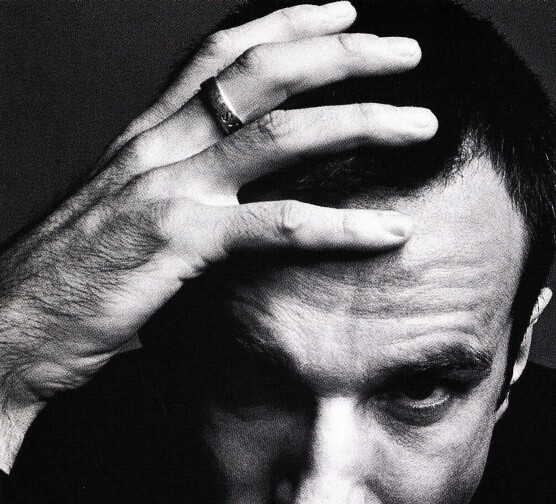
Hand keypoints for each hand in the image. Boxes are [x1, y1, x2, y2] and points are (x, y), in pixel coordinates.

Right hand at [0, 1, 435, 468]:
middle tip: (407, 49)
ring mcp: (170, 188)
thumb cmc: (71, 289)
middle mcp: (158, 145)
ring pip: (280, 130)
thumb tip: (225, 220)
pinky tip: (391, 230)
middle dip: (341, 51)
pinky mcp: (179, 242)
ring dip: (361, 120)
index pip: (222, 54)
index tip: (343, 10)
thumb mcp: (128, 229)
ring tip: (421, 123)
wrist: (10, 326)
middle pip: (263, 71)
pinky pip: (277, 226)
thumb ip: (178, 208)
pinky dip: (342, 227)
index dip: (286, 24)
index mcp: (147, 136)